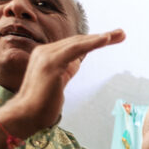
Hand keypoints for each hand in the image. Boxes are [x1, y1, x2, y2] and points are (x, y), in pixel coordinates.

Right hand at [0, 30, 124, 137]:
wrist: (26, 115)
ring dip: (101, 37)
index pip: (75, 45)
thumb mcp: (60, 81)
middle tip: (122, 33)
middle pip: (79, 40)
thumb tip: (78, 60)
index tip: (112, 38)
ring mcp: (47, 55)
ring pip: (79, 42)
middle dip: (102, 37)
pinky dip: (91, 43)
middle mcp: (45, 51)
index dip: (94, 41)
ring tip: (120, 34)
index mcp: (47, 55)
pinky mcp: (51, 63)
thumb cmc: (43, 103)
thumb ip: (67, 68)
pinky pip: (75, 49)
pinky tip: (105, 39)